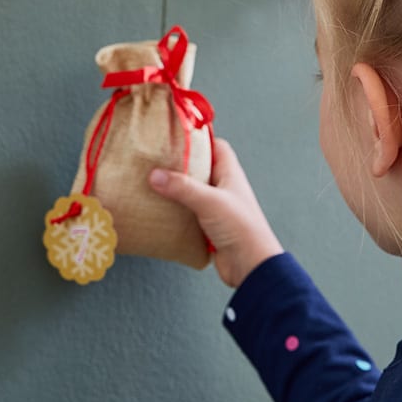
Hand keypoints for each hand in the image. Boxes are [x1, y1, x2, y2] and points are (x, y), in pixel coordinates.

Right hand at [149, 138, 283, 288]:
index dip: (198, 139)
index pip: (215, 146)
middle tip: (155, 160)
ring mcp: (215, 207)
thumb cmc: (241, 228)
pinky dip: (174, 211)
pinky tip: (158, 210)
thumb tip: (155, 175)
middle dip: (178, 165)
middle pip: (198, 168)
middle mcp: (222, 188)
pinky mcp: (206, 227)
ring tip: (151, 184)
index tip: (175, 135)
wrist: (250, 266)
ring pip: (190, 192)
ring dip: (174, 190)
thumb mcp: (210, 201)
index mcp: (230, 174)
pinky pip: (186, 213)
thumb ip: (182, 187)